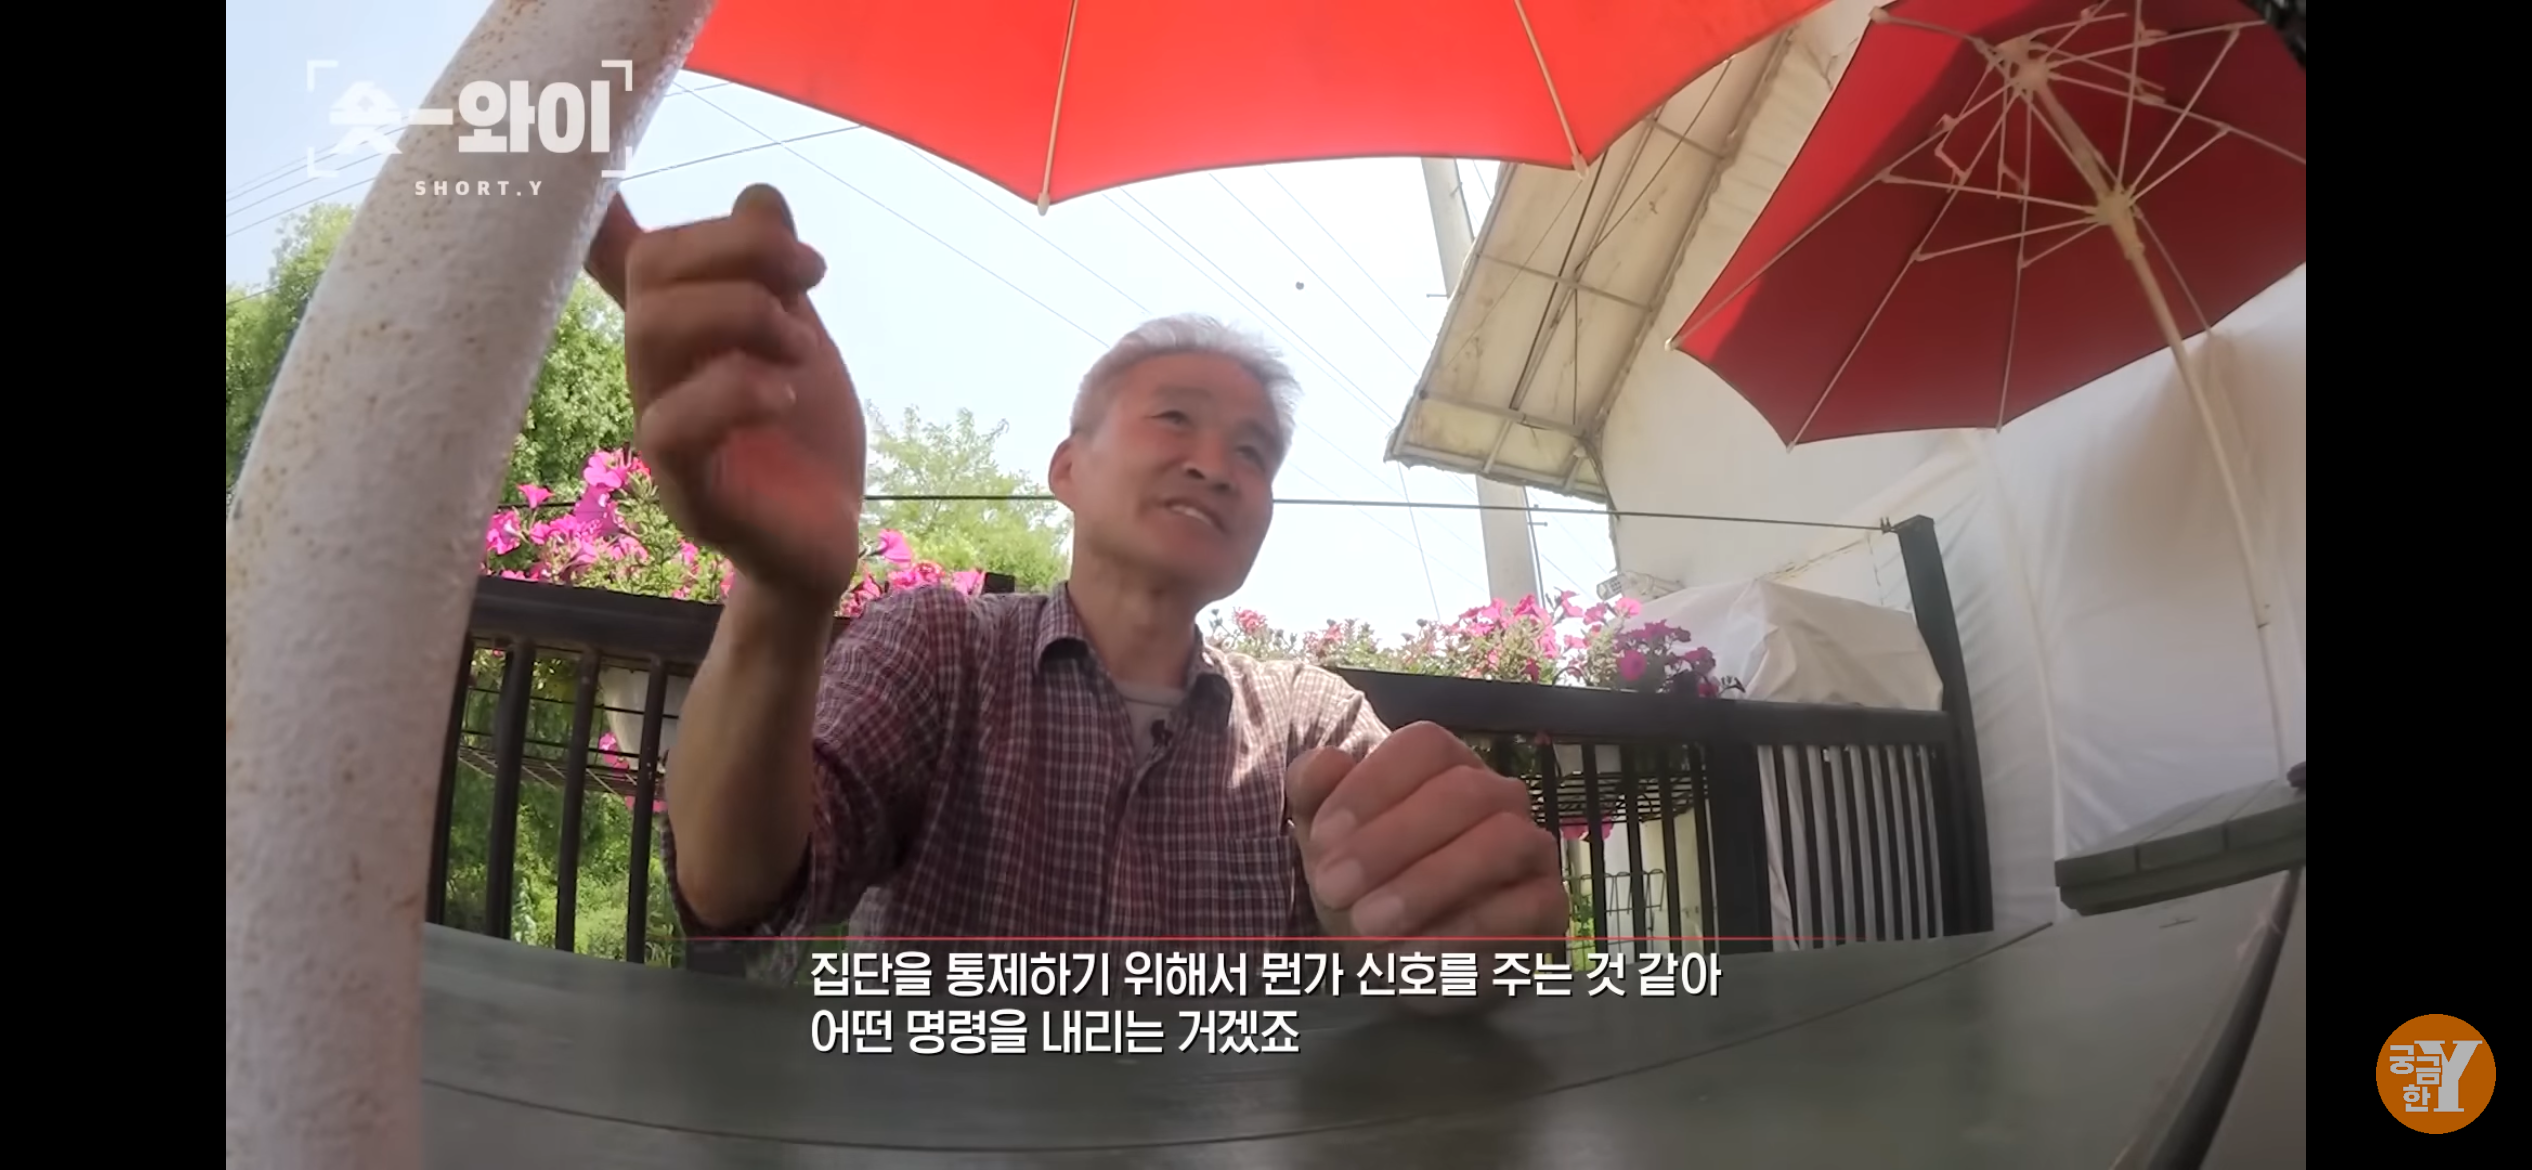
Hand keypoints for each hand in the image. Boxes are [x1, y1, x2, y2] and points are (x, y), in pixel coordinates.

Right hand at [585, 186, 865, 605]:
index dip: (601, 212)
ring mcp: (663, 433)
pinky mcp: (687, 491)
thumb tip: (757, 194)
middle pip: (654, 273)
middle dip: (740, 252)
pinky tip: (784, 394)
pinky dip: (734, 390)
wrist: (828, 542)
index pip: (628, 261)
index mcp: (680, 335)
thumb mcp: (799, 341)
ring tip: (802, 348)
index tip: (598, 162)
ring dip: (743, 314)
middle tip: (814, 274)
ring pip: (654, 333)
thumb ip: (771, 276)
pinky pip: (671, 425)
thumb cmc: (803, 441)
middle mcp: (656, 375)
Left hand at [1287, 722, 1566, 976]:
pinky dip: (1462, 932)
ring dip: (1427, 883)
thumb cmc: (1365, 882)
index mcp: (1445, 765)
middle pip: (1462, 790)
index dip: (1371, 787)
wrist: (1401, 956)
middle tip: (1333, 889)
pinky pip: (1521, 907)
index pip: (1424, 746)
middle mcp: (1497, 794)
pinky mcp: (1547, 904)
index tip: (1322, 841)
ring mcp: (1530, 846)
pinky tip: (1412, 955)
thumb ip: (1314, 792)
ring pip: (1500, 841)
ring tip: (1369, 923)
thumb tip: (1325, 761)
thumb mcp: (1325, 841)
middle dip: (1390, 841)